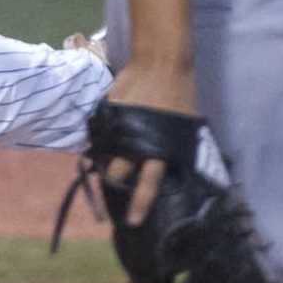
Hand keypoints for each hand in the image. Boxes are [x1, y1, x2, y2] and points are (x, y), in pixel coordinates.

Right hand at [101, 59, 198, 217]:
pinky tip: (107, 136)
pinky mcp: (108, 111)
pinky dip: (102, 137)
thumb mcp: (182, 127)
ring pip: (103, 154)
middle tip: (113, 187)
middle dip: (112, 183)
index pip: (148, 183)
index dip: (140, 204)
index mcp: (159, 147)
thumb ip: (170, 148)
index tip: (132, 221)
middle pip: (115, 173)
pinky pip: (100, 132)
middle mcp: (136, 140)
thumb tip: (168, 167)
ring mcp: (119, 126)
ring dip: (104, 161)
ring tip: (108, 162)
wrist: (162, 61)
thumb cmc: (179, 95)